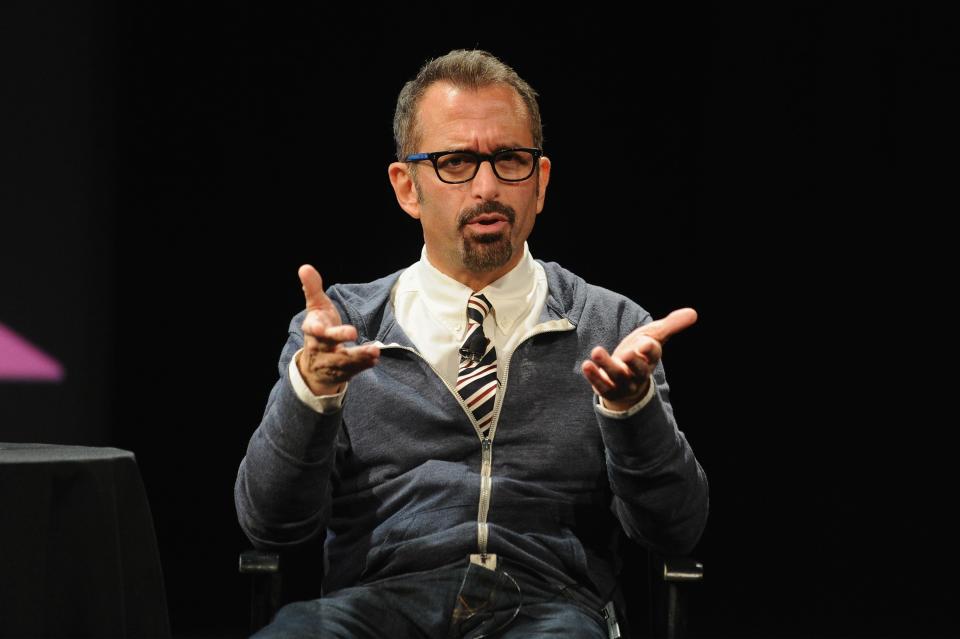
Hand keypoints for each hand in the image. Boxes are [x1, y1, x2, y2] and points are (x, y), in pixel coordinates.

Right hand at [296, 265, 379, 395]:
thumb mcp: (316, 308)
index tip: (318, 326)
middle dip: (339, 338)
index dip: (315, 328)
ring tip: (374, 351)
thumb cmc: (320, 327)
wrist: (315, 364)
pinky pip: (352, 370)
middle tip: (353, 332)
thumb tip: (304, 267)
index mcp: (312, 329)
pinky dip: (363, 365)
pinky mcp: (342, 372)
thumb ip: (313, 289)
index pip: (312, 329)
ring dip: (358, 356)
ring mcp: (330, 362)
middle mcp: (319, 347)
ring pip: (342, 361)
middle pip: (328, 344)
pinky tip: (374, 359)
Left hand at [581, 308, 697, 411]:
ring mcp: (623, 383)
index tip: (645, 343)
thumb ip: (672, 325)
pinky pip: (601, 385)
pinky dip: (594, 376)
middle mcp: (638, 373)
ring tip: (596, 351)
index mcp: (650, 359)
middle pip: (638, 370)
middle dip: (633, 362)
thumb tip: (693, 313)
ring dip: (607, 365)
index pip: (653, 355)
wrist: (627, 380)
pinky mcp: (608, 388)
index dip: (650, 350)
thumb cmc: (641, 353)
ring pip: (617, 376)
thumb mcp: (655, 336)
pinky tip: (587, 364)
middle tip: (626, 353)